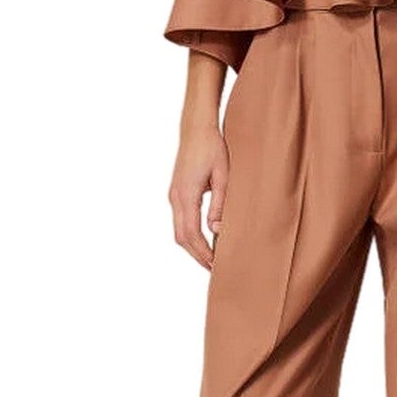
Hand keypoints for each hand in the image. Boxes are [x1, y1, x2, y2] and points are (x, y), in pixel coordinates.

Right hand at [170, 123, 228, 269]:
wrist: (196, 127)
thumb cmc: (213, 147)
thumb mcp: (223, 176)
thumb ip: (220, 203)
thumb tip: (216, 229)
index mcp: (186, 195)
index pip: (192, 234)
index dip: (203, 253)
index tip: (216, 265)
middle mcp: (175, 198)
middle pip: (181, 237)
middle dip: (197, 255)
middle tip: (214, 269)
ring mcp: (173, 195)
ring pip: (179, 230)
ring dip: (193, 246)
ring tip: (211, 258)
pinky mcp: (176, 192)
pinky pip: (180, 220)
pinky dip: (190, 234)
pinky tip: (204, 238)